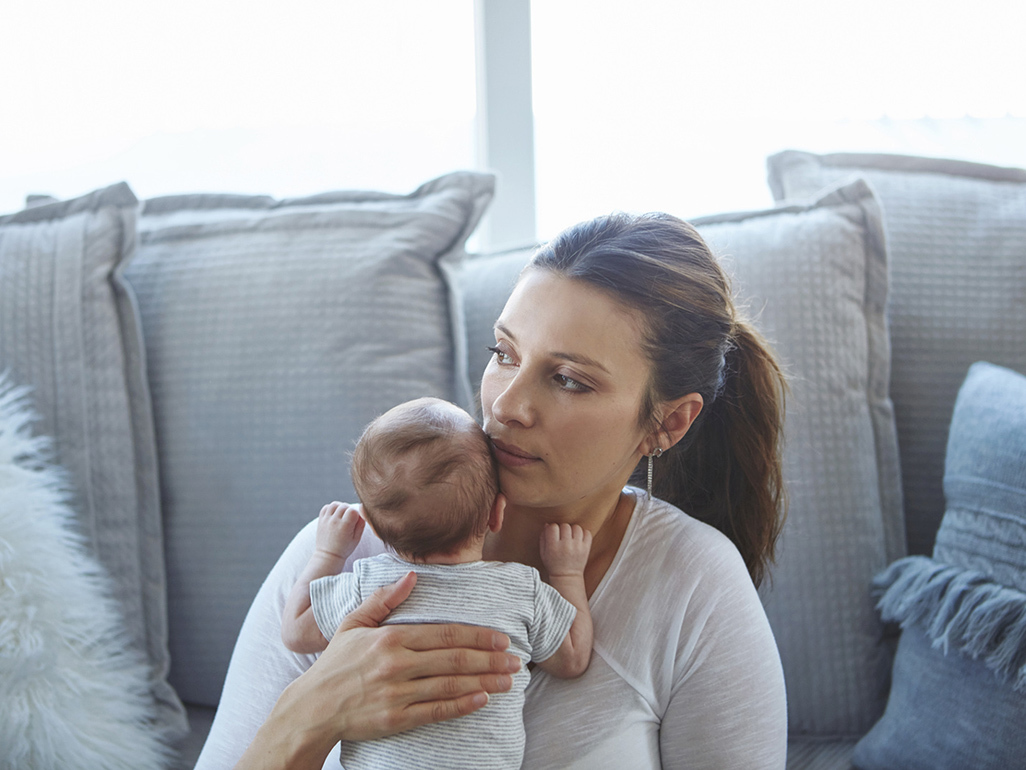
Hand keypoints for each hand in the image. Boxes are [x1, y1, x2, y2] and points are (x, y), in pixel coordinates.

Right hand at [240, 573, 520, 767]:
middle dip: (490, 659)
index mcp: (391, 638)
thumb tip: (412, 575)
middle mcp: (396, 664)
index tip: (502, 638)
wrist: (311, 708)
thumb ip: (384, 599)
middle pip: (454, 658)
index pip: (445, 633)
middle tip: (516, 660)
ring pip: (450, 685)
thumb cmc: (335, 664)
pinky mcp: (395, 719)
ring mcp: (397, 693)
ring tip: (508, 681)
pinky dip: (461, 705)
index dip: (478, 635)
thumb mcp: (354, 623)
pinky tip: (481, 700)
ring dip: (484, 682)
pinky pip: (435, 711)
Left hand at [314, 501, 364, 563]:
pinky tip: (335, 515)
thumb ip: (361, 524)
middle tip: (350, 519)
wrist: (328, 555)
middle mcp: (334, 521)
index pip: (353, 510)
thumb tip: (362, 511)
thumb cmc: (345, 548)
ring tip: (343, 515)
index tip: (356, 520)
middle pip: (344, 506)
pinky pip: (326, 507)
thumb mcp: (357, 538)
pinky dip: (332, 508)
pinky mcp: (321, 520)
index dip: (357, 513)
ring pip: (335, 504)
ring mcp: (326, 520)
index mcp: (345, 526)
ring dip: (341, 507)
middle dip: (349, 510)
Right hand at [539, 523, 591, 577]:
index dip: (552, 528)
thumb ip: (543, 538)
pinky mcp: (586, 548)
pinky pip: (587, 533)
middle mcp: (566, 546)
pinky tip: (578, 538)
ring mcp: (577, 547)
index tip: (553, 533)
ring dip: (573, 530)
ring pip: (576, 527)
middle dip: (562, 529)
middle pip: (565, 526)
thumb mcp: (543, 553)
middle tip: (562, 536)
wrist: (567, 577)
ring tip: (570, 536)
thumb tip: (547, 524)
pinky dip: (583, 533)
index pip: (553, 527)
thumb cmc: (553, 564)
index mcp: (553, 547)